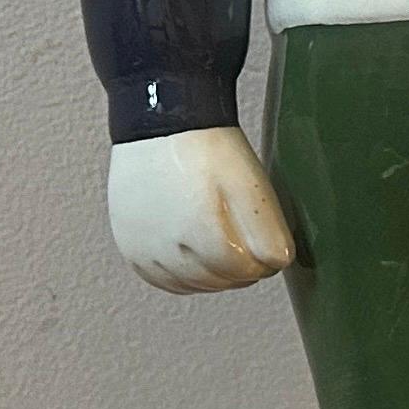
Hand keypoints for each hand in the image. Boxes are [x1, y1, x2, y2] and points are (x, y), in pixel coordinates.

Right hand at [107, 127, 295, 292]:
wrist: (161, 124)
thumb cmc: (205, 147)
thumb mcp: (249, 182)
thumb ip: (268, 229)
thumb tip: (277, 263)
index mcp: (199, 230)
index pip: (245, 270)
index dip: (265, 261)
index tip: (272, 247)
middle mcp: (167, 247)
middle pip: (220, 281)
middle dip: (243, 268)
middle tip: (252, 247)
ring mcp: (144, 249)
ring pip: (193, 284)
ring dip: (216, 275)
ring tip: (227, 249)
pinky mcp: (131, 247)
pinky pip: (162, 280)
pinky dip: (185, 277)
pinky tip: (198, 259)